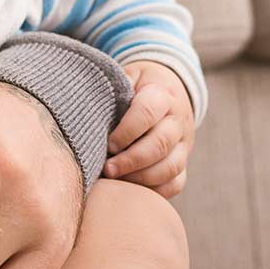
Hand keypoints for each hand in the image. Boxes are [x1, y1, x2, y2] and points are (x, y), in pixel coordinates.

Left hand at [104, 61, 194, 197]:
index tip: (109, 144)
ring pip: (171, 167)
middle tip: (107, 169)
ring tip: (116, 181)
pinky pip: (176, 183)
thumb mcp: (124, 77)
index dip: (127, 131)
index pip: (147, 112)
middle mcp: (177, 120)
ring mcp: (183, 143)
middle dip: (132, 160)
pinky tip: (130, 190)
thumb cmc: (134, 85)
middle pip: (160, 144)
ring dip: (142, 178)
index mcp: (161, 94)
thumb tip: (86, 110)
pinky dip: (154, 191)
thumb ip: (111, 90)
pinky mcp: (183, 161)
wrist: (167, 89)